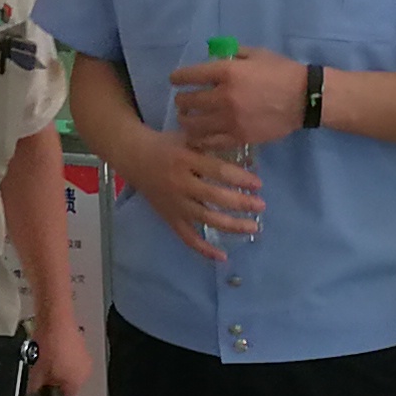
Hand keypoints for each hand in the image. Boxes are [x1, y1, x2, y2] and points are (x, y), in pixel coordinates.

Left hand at [27, 327, 95, 395]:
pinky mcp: (80, 345)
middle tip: (37, 378)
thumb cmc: (49, 343)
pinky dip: (58, 358)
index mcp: (77, 383)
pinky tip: (46, 351)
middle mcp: (85, 372)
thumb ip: (33, 394)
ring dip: (55, 371)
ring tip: (41, 362)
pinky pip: (68, 359)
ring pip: (67, 372)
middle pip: (66, 387)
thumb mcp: (35, 375)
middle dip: (52, 386)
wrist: (53, 317)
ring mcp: (84, 357)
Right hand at [125, 129, 263, 261]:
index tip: (258, 184)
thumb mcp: (189, 138)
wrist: (134, 157)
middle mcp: (180, 184)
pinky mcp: (169, 218)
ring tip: (253, 227)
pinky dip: (203, 249)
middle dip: (240, 203)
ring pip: (205, 218)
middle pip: (214, 196)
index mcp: (185, 160)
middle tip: (261, 206)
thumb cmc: (166, 146)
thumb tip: (250, 160)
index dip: (239, 178)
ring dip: (231, 225)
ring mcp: (174, 204)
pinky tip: (222, 257)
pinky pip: (187, 237)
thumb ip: (215, 147)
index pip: (217, 171)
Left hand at [168, 45, 306, 151]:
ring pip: (193, 125)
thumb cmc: (282, 72)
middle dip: (181, 100)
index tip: (175, 80)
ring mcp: (230, 120)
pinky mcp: (238, 137)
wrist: (304, 99)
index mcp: (227, 72)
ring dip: (186, 121)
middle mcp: (223, 96)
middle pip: (187, 102)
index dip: (178, 78)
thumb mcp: (256, 54)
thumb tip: (214, 56)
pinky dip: (199, 139)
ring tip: (187, 119)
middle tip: (182, 101)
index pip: (189, 75)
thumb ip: (233, 53)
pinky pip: (209, 142)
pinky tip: (198, 136)